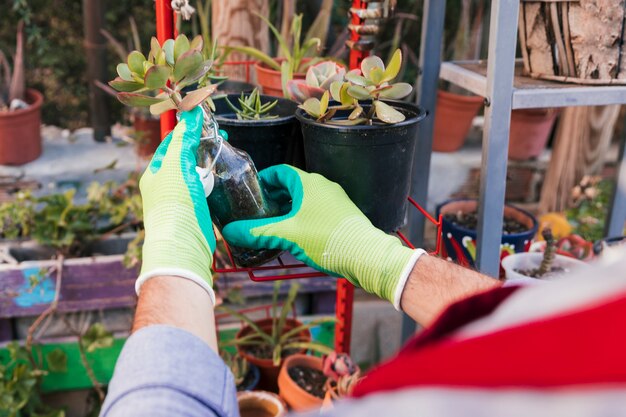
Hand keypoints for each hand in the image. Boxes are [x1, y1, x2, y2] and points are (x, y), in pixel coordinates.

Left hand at [136, 107, 215, 304]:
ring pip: (196, 175)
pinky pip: (204, 192)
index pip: (171, 143)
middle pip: (185, 159)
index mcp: (155, 173)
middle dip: (202, 147)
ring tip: (224, 156)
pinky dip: (213, 183)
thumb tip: (191, 112)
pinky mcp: (195, 213)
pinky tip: (224, 179)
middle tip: (221, 138)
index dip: (188, 130)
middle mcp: (164, 186)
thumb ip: (184, 139)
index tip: (205, 121)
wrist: (183, 247)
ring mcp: (180, 200)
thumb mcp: (178, 166)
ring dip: (209, 165)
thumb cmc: (175, 206)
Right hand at [222, 165, 424, 308]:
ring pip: (306, 198)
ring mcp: (336, 199)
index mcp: (309, 183)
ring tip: (276, 225)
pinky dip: (304, 215)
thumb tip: (229, 232)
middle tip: (260, 211)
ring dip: (289, 208)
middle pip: (293, 185)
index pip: (281, 171)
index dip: (265, 180)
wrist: (365, 255)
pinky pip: (318, 208)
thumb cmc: (326, 239)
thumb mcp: (286, 235)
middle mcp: (323, 186)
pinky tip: (298, 234)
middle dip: (275, 197)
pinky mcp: (343, 213)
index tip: (253, 190)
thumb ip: (257, 232)